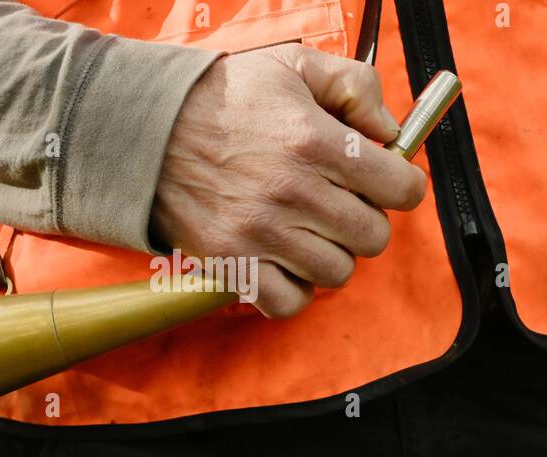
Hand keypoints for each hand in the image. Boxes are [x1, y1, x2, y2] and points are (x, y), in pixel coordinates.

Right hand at [151, 43, 426, 317]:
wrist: (144, 127)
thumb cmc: (223, 96)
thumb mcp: (293, 65)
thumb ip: (355, 86)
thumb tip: (390, 132)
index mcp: (315, 141)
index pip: (401, 189)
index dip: (400, 185)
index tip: (382, 181)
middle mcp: (293, 192)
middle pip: (373, 236)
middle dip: (364, 219)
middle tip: (338, 202)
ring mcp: (262, 233)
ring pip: (337, 272)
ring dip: (329, 253)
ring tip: (307, 229)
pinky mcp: (232, 263)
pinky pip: (289, 302)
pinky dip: (295, 289)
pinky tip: (286, 261)